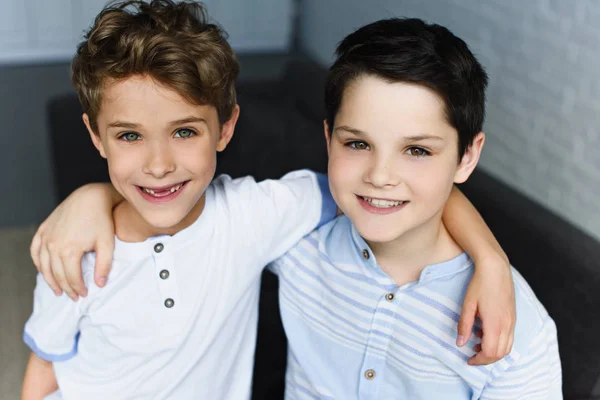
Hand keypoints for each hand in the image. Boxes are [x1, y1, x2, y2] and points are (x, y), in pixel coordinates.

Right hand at [30, 183, 118, 299]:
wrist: (91, 198)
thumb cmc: (102, 219)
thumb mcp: (107, 243)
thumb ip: (104, 266)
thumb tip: (99, 285)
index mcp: (69, 250)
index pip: (71, 277)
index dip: (78, 289)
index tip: (84, 295)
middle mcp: (53, 245)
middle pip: (57, 274)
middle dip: (66, 288)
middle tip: (74, 296)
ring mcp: (46, 237)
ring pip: (44, 266)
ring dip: (50, 280)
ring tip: (58, 290)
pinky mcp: (43, 229)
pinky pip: (35, 251)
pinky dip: (38, 263)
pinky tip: (44, 271)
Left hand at [457, 255, 515, 365]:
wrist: (496, 268)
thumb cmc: (480, 284)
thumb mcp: (468, 305)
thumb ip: (464, 325)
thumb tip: (460, 343)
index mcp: (495, 325)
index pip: (490, 353)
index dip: (479, 360)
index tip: (468, 359)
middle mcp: (507, 326)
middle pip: (500, 354)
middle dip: (486, 359)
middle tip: (472, 355)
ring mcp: (512, 321)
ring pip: (507, 348)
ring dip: (493, 352)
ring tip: (477, 345)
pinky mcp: (513, 317)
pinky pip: (509, 337)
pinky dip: (499, 342)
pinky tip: (485, 333)